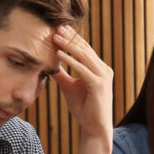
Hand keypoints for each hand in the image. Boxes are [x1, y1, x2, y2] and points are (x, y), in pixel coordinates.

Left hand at [51, 25, 113, 143]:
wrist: (94, 128)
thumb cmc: (84, 109)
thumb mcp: (70, 87)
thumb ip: (62, 75)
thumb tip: (50, 65)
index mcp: (99, 69)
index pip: (84, 49)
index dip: (71, 38)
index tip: (58, 29)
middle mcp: (103, 69)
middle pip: (84, 49)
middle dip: (70, 37)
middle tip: (56, 26)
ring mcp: (103, 76)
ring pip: (83, 56)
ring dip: (68, 45)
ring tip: (54, 36)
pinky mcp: (99, 85)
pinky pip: (82, 69)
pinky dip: (70, 61)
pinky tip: (58, 54)